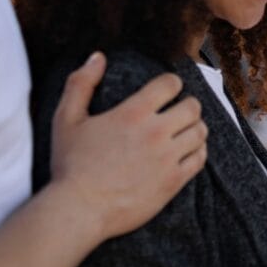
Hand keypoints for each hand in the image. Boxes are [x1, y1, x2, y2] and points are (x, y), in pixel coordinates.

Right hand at [48, 53, 207, 238]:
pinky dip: (197, 151)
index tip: (167, 90)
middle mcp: (155, 132)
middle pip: (193, 107)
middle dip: (187, 104)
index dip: (171, 83)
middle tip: (178, 110)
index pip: (170, 84)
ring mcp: (167, 159)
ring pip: (200, 132)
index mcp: (133, 113)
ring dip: (194, 127)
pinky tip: (186, 152)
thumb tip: (98, 57)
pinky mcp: (173, 182)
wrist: (79, 209)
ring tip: (183, 130)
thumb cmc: (70, 164)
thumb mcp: (66, 119)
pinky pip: (200, 159)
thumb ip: (81, 83)